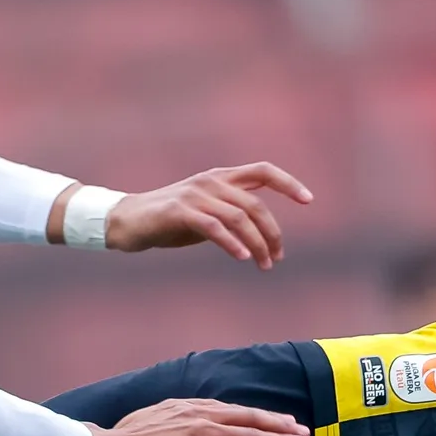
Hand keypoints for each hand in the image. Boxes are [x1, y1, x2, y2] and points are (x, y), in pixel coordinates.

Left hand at [79, 398, 308, 435]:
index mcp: (204, 434)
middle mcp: (199, 414)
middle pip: (246, 416)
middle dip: (275, 423)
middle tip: (300, 428)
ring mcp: (186, 406)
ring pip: (230, 408)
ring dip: (255, 414)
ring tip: (277, 420)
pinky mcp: (175, 405)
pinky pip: (211, 404)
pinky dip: (231, 409)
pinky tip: (236, 413)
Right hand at [104, 163, 314, 268]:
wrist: (127, 221)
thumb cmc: (168, 221)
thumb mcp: (206, 213)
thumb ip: (231, 215)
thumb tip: (260, 234)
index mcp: (221, 177)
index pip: (263, 171)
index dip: (288, 183)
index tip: (308, 200)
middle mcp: (211, 181)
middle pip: (256, 205)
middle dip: (272, 234)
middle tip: (277, 258)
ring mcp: (195, 194)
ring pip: (239, 218)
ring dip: (257, 244)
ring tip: (264, 265)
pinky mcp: (179, 211)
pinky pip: (214, 227)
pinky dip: (231, 243)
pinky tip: (242, 257)